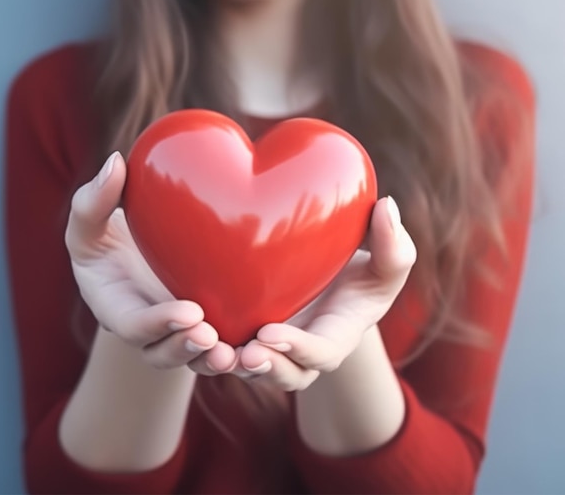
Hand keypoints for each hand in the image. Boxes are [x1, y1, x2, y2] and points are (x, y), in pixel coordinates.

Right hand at [65, 152, 234, 370]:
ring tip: (239, 351)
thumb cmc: (107, 234)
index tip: (190, 312)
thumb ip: (93, 200)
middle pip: (165, 352)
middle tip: (212, 337)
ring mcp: (180, 329)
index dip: (159, 324)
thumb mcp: (91, 218)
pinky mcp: (208, 322)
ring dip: (215, 357)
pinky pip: (224, 340)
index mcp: (119, 308)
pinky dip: (241, 342)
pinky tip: (268, 332)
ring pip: (196, 356)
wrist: (138, 246)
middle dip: (187, 348)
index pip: (135, 326)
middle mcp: (150, 328)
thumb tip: (114, 163)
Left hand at [188, 196, 415, 390]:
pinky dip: (208, 345)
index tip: (271, 333)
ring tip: (209, 345)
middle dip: (264, 368)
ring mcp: (272, 344)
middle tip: (242, 353)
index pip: (320, 354)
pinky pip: (227, 347)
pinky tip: (187, 322)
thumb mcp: (388, 259)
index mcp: (336, 338)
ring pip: (249, 367)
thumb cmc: (364, 271)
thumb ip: (394, 242)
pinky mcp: (247, 332)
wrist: (333, 275)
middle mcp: (302, 350)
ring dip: (229, 363)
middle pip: (283, 374)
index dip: (298, 350)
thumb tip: (389, 206)